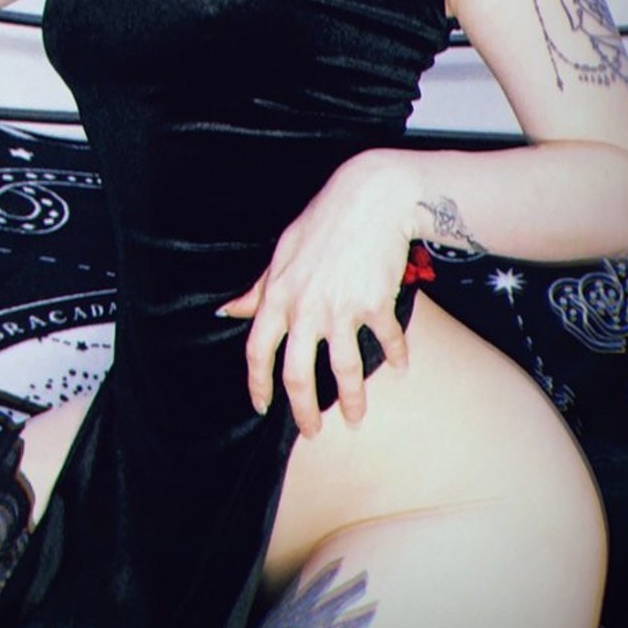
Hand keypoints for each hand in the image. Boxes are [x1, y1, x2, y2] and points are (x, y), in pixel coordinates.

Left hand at [218, 152, 416, 436]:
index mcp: (278, 296)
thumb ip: (258, 289)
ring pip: (345, 371)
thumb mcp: (281, 252)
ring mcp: (341, 309)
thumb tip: (227, 311)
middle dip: (304, 412)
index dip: (257, 385)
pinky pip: (387, 342)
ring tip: (356, 418)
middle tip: (312, 431)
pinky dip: (396, 357)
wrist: (371, 197)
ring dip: (353, 401)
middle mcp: (306, 308)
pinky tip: (401, 367)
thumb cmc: (323, 221)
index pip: (258, 352)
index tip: (262, 407)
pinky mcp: (375, 304)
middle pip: (299, 376)